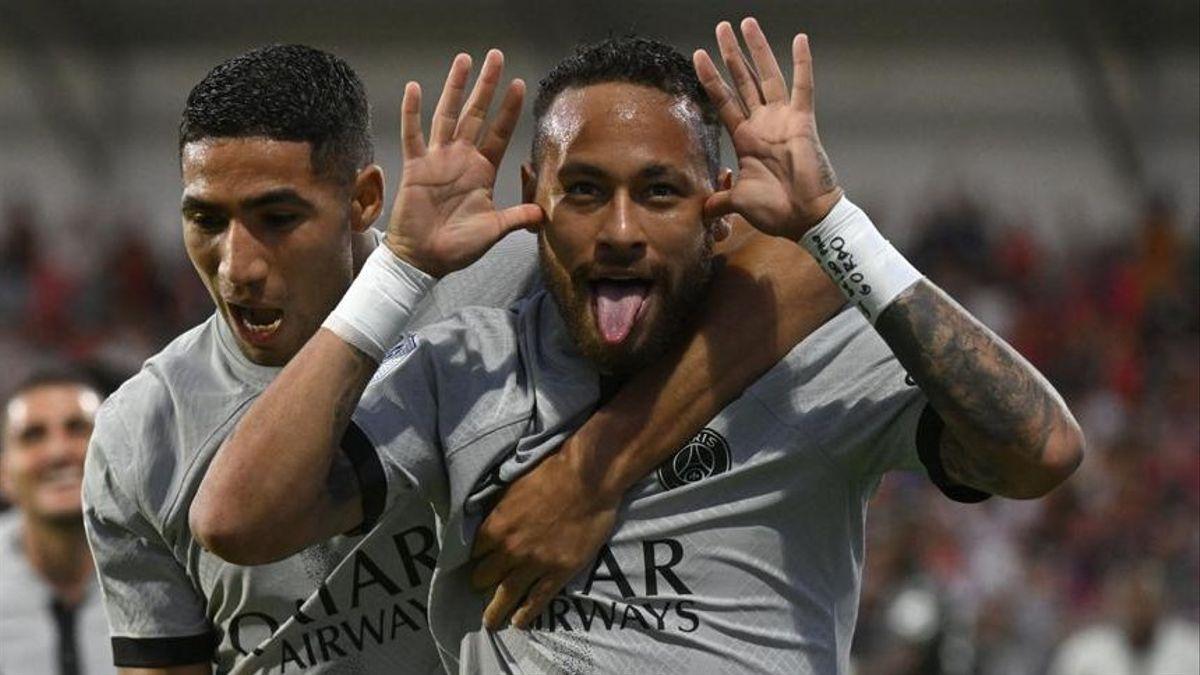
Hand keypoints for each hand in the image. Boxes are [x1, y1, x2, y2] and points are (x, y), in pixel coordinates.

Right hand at [385, 50, 542, 276]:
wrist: (425, 259)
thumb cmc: (458, 247)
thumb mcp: (494, 230)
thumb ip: (517, 218)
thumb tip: (544, 215)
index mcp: (482, 171)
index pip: (500, 133)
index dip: (510, 110)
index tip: (520, 85)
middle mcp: (462, 159)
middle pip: (476, 114)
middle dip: (486, 86)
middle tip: (495, 57)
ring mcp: (437, 160)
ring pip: (447, 115)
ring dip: (455, 88)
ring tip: (463, 60)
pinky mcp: (416, 167)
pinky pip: (413, 135)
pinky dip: (412, 112)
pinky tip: (414, 88)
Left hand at [469, 447, 619, 629]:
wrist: (588, 479)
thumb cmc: (551, 473)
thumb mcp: (513, 485)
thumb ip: (498, 508)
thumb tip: (487, 516)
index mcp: (496, 525)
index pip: (474, 552)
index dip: (475, 558)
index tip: (476, 563)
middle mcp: (510, 549)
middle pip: (484, 576)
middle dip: (482, 581)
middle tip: (482, 587)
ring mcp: (534, 563)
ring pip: (506, 594)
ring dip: (495, 611)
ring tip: (490, 621)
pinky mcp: (559, 572)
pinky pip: (537, 600)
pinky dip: (526, 613)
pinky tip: (519, 623)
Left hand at [693, 18, 842, 239]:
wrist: (804, 218)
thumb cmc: (775, 211)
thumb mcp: (738, 202)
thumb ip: (719, 200)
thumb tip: (701, 211)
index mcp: (745, 138)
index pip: (723, 101)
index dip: (711, 79)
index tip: (697, 55)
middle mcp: (763, 123)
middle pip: (743, 80)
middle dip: (731, 54)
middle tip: (721, 28)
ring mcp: (783, 120)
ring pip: (767, 76)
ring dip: (757, 49)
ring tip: (746, 23)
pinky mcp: (802, 122)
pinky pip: (803, 87)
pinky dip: (802, 63)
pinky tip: (799, 39)